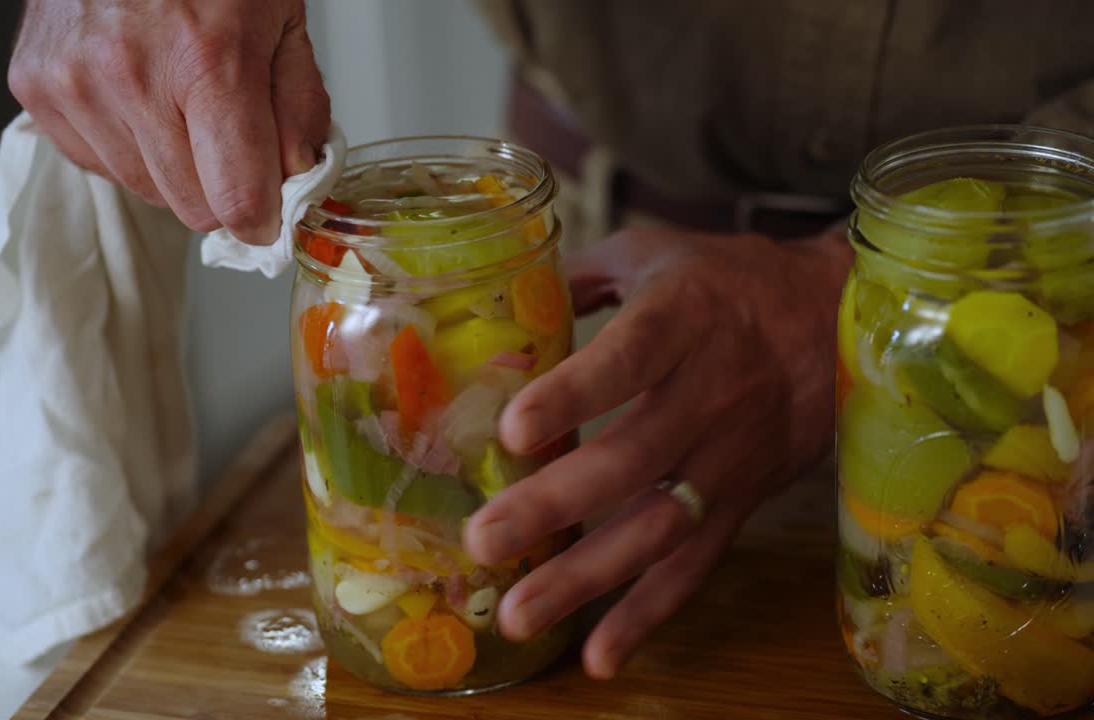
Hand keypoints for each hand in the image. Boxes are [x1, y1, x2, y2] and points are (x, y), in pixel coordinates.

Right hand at [8, 0, 329, 241]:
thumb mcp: (282, 17)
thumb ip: (299, 106)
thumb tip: (294, 177)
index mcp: (207, 60)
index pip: (236, 198)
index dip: (262, 216)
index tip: (269, 210)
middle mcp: (131, 77)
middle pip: (192, 207)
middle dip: (220, 185)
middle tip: (227, 134)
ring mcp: (74, 84)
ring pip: (144, 190)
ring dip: (171, 166)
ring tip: (175, 98)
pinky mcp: (35, 88)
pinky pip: (98, 163)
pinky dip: (125, 144)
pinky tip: (136, 93)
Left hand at [463, 226, 851, 677]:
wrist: (845, 320)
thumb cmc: (732, 282)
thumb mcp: (657, 253)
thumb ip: (577, 276)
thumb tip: (496, 304)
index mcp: (684, 318)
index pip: (630, 357)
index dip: (575, 395)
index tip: (513, 431)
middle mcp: (709, 393)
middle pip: (632, 457)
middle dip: (554, 506)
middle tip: (484, 540)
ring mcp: (727, 456)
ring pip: (659, 525)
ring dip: (588, 578)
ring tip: (522, 614)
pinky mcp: (740, 502)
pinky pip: (695, 565)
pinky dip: (649, 614)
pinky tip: (598, 654)